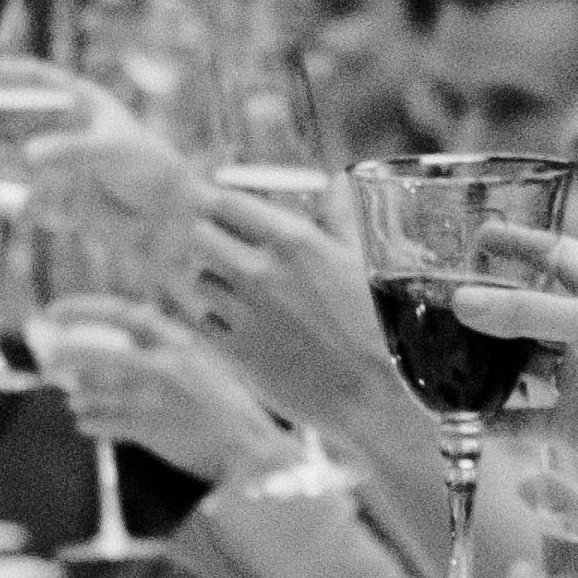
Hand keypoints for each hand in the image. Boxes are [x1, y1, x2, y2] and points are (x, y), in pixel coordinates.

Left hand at [44, 304, 288, 493]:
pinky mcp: (152, 431)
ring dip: (79, 398)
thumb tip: (122, 337)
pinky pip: (105, 423)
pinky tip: (85, 424)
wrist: (253, 447)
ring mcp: (157, 399)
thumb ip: (165, 348)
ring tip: (76, 402)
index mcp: (179, 342)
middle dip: (66, 355)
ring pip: (96, 392)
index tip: (53, 312)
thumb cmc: (227, 405)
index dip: (81, 309)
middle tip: (48, 362)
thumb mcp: (201, 362)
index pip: (121, 313)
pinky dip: (90, 423)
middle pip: (97, 353)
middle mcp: (166, 366)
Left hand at [187, 176, 403, 452]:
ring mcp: (242, 313)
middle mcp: (260, 272)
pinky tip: (243, 323)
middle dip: (210, 236)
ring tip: (243, 291)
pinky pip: (204, 320)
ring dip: (215, 279)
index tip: (216, 205)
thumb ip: (341, 217)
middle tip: (224, 245)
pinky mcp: (234, 351)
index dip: (217, 201)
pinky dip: (216, 318)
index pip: (226, 202)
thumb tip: (338, 181)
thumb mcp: (364, 261)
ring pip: (200, 279)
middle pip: (200, 235)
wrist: (374, 395)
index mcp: (294, 241)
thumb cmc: (377, 326)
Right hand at [440, 224, 577, 489]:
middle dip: (492, 306)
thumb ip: (526, 312)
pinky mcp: (569, 422)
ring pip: (520, 365)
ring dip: (488, 363)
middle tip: (448, 302)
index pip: (557, 256)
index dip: (522, 244)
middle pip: (529, 310)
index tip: (481, 239)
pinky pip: (520, 418)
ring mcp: (577, 379)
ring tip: (447, 356)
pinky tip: (465, 413)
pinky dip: (494, 417)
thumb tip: (463, 301)